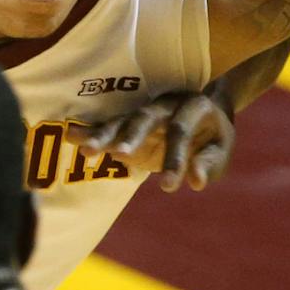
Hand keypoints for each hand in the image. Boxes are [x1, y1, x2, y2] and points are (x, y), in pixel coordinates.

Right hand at [75, 91, 235, 192]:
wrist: (201, 113)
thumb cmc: (212, 138)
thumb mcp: (219, 152)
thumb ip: (207, 165)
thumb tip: (196, 181)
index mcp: (194, 107)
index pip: (181, 130)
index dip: (175, 157)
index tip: (170, 187)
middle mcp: (166, 103)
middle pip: (145, 118)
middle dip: (131, 136)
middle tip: (119, 154)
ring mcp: (144, 110)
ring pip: (122, 120)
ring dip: (103, 134)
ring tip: (85, 151)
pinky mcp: (128, 121)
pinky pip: (107, 125)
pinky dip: (90, 131)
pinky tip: (69, 135)